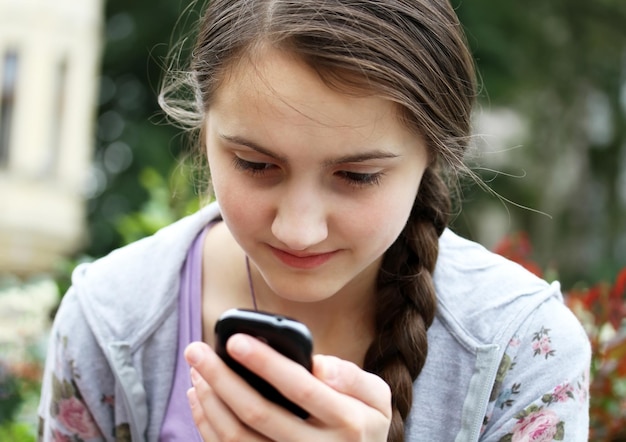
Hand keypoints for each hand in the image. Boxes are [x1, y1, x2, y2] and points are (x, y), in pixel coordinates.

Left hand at [184, 334, 391, 440]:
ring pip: (237, 438)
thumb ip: (353, 377)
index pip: (300, 388)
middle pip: (258, 414)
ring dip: (209, 400)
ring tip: (196, 369)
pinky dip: (207, 425)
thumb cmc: (364, 424)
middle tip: (195, 350)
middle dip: (221, 378)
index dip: (266, 363)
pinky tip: (199, 396)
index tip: (236, 340)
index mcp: (346, 422)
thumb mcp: (376, 398)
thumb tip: (318, 364)